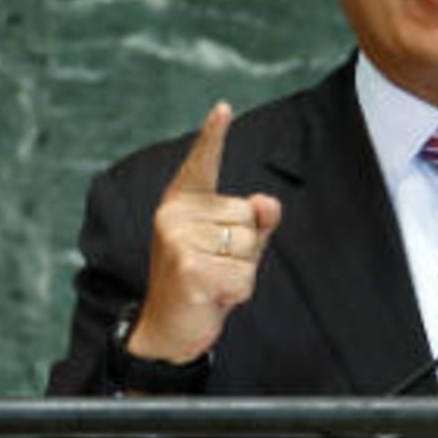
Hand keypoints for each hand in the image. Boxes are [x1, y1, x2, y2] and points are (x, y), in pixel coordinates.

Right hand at [128, 102, 282, 363]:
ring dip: (242, 274)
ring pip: (249, 248)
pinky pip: (244, 275)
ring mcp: (179, 238)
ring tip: (213, 281)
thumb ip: (256, 223)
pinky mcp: (188, 267)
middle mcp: (176, 214)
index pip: (204, 163)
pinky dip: (237, 293)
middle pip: (250, 219)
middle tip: (215, 267)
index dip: (213, 136)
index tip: (223, 109)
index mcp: (184, 202)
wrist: (168, 329)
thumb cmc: (204, 282)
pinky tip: (212, 296)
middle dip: (245, 251)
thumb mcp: (234, 248)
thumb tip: (269, 203)